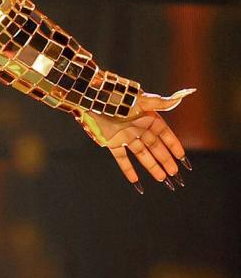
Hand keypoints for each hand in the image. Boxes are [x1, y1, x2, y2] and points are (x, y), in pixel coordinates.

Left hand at [73, 88, 195, 192]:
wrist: (94, 98)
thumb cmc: (119, 96)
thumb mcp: (142, 100)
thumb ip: (162, 102)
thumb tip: (182, 96)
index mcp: (148, 117)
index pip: (164, 134)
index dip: (173, 145)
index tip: (181, 157)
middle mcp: (138, 128)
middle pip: (155, 147)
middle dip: (165, 160)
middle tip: (174, 173)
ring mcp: (126, 136)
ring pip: (142, 154)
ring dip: (151, 166)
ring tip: (161, 178)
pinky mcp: (112, 142)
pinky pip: (122, 158)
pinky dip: (127, 169)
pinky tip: (135, 181)